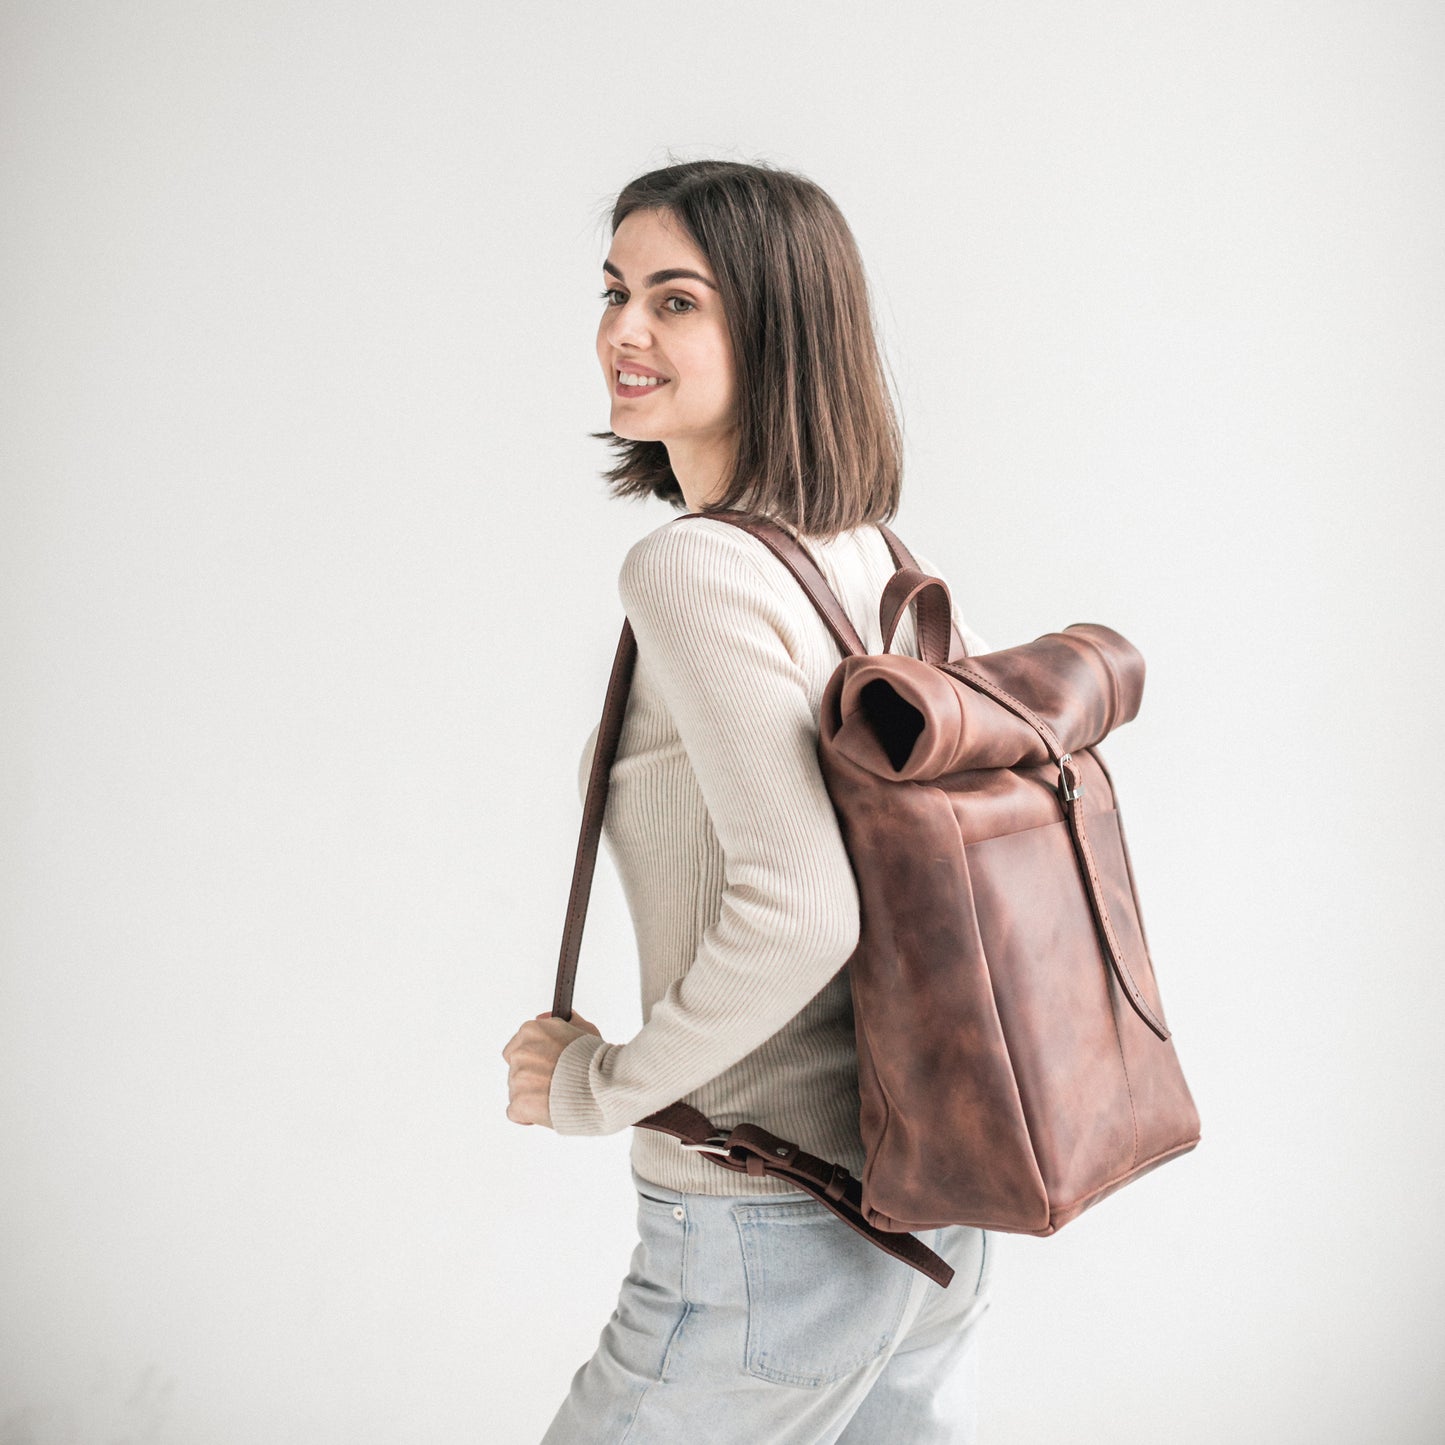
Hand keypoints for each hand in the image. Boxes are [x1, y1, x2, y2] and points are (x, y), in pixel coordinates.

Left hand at [502, 1009, 602, 1127]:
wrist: (603, 1087)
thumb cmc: (597, 1060)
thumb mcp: (584, 1029)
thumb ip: (563, 1022)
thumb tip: (543, 1017)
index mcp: (532, 1030)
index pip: (518, 1046)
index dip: (535, 1059)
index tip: (549, 1066)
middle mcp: (521, 1051)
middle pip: (516, 1069)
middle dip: (532, 1077)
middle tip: (555, 1083)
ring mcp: (518, 1077)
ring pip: (516, 1091)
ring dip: (532, 1096)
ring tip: (557, 1097)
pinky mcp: (519, 1102)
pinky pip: (515, 1112)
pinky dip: (528, 1115)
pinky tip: (547, 1110)